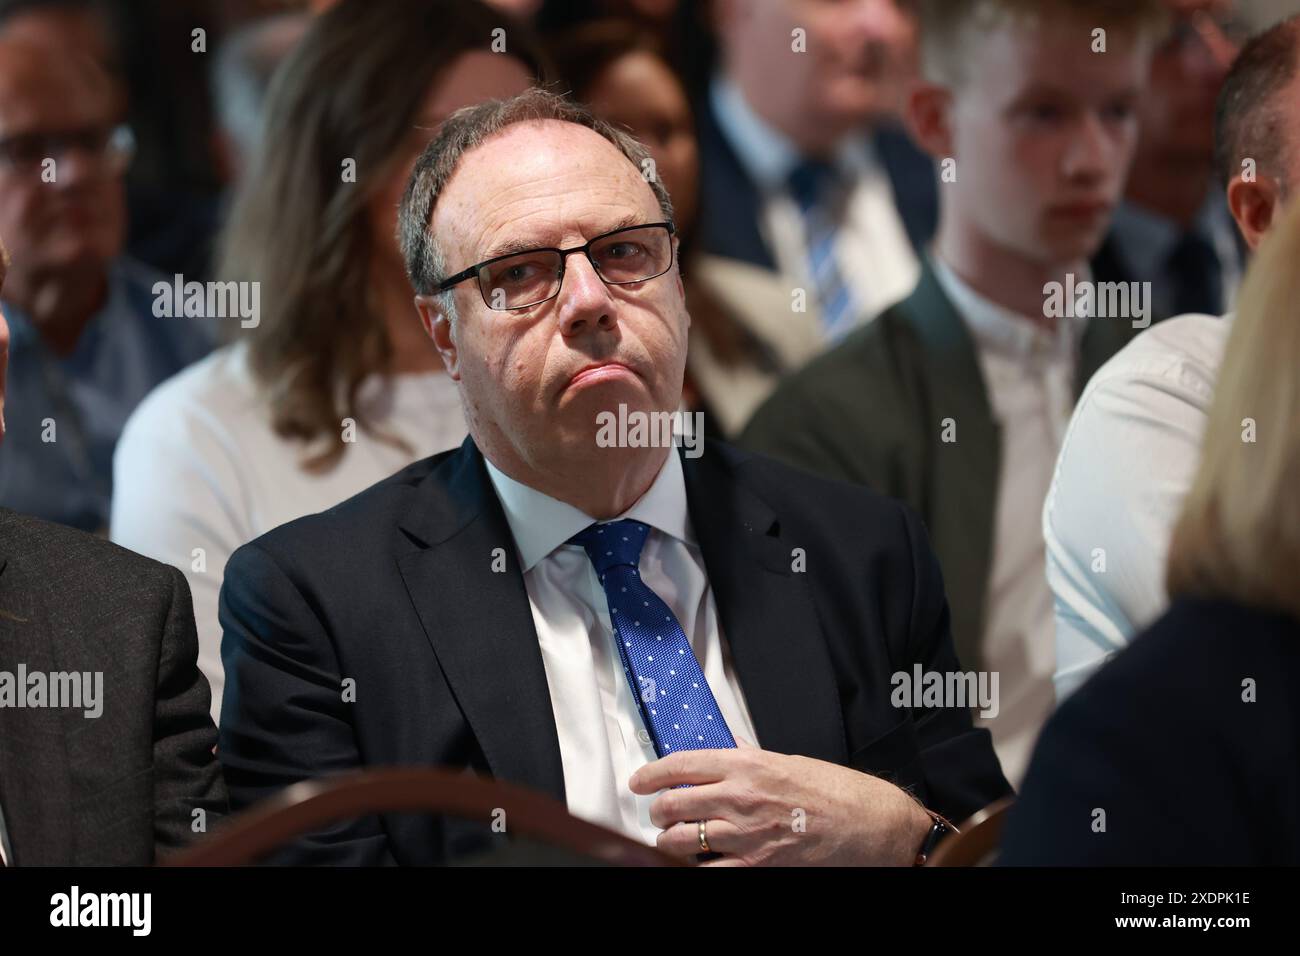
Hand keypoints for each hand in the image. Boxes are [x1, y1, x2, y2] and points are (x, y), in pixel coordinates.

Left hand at [629, 741, 933, 865]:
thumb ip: (751, 758)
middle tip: (658, 812)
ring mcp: (746, 835)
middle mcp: (741, 797)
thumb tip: (726, 748)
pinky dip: (697, 867)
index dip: (652, 774)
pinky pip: (709, 870)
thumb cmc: (839, 792)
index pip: (681, 764)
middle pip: (673, 803)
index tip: (640, 780)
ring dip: (670, 840)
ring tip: (672, 839)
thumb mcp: (789, 762)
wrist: (873, 826)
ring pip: (681, 840)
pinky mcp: (757, 866)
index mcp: (748, 764)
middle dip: (658, 810)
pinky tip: (697, 863)